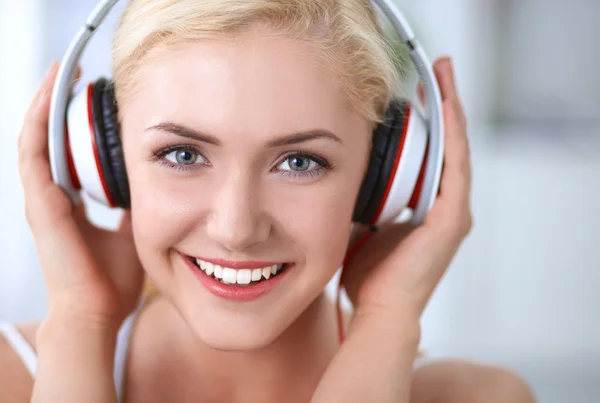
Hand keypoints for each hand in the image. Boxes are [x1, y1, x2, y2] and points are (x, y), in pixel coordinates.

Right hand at [18, 62, 143, 328]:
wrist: (96, 312)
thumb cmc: (112, 280)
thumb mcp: (131, 232)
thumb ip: (133, 207)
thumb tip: (151, 185)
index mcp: (70, 204)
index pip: (67, 153)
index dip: (73, 123)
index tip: (91, 98)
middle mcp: (51, 197)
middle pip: (48, 139)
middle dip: (57, 103)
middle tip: (73, 72)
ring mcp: (41, 199)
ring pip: (35, 137)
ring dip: (44, 102)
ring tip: (60, 71)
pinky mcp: (39, 202)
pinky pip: (33, 151)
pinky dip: (38, 120)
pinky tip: (49, 94)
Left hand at [342, 57, 471, 320]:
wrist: (379, 310)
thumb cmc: (369, 276)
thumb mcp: (361, 227)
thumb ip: (361, 202)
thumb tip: (340, 176)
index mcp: (427, 210)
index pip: (433, 155)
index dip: (429, 122)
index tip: (417, 91)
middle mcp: (446, 208)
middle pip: (448, 145)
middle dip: (444, 106)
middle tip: (437, 70)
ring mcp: (453, 212)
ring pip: (454, 148)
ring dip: (451, 110)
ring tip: (444, 73)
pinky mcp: (452, 218)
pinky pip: (453, 164)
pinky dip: (451, 133)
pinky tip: (445, 103)